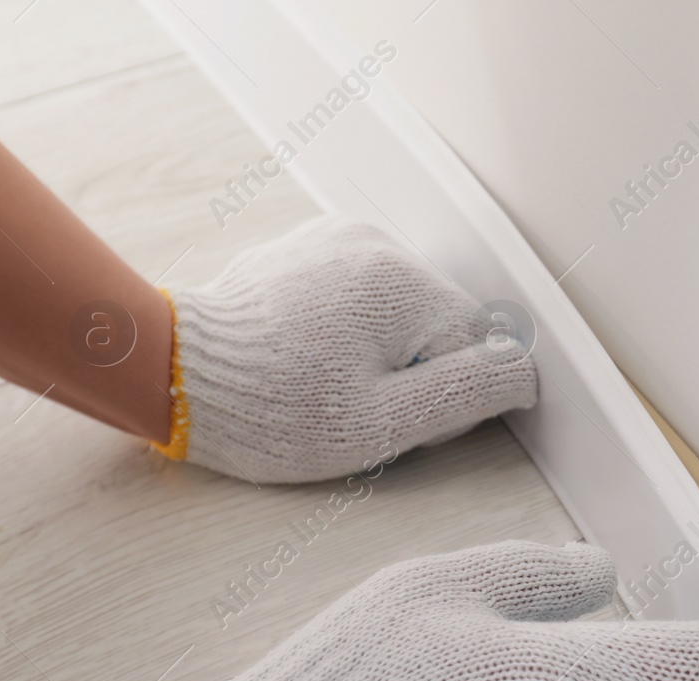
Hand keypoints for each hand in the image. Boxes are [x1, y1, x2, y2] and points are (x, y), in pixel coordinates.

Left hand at [158, 217, 535, 482]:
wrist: (172, 375)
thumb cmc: (272, 410)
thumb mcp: (383, 423)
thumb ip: (468, 393)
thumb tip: (525, 371)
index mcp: (402, 286)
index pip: (476, 345)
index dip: (446, 394)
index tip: (393, 416)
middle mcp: (376, 245)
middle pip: (440, 324)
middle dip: (413, 370)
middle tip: (353, 405)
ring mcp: (340, 239)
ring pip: (404, 311)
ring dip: (383, 351)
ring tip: (325, 381)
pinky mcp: (311, 247)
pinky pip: (365, 295)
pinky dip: (354, 330)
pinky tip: (311, 357)